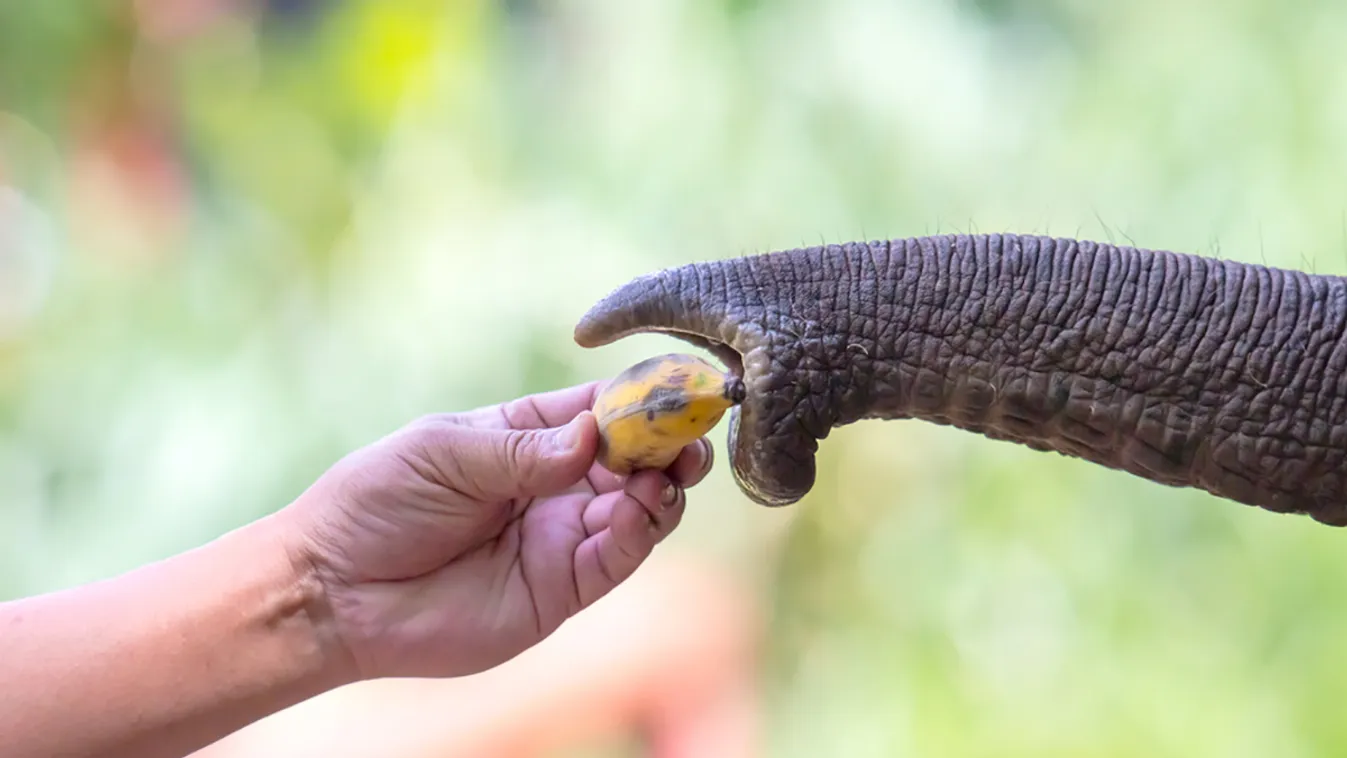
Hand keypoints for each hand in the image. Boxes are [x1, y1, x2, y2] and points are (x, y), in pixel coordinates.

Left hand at [279, 380, 712, 681]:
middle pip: (637, 457)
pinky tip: (633, 509)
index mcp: (529, 435)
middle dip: (670, 443)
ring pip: (642, 507)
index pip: (603, 407)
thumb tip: (595, 433)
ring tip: (661, 473)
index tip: (683, 386)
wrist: (335, 590)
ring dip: (663, 486)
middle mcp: (556, 483)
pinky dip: (638, 531)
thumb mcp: (447, 453)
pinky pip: (617, 557)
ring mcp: (562, 536)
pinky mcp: (561, 588)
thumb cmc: (377, 502)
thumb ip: (524, 449)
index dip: (645, 396)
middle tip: (690, 436)